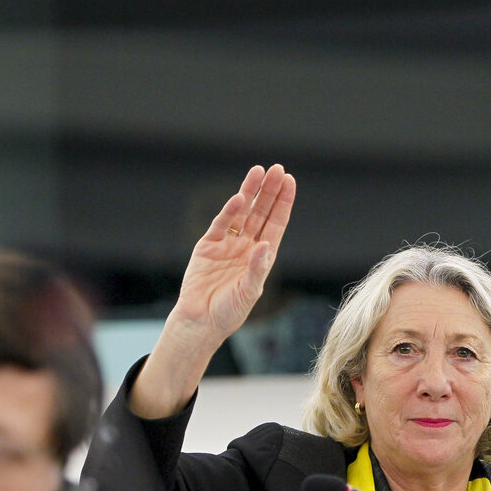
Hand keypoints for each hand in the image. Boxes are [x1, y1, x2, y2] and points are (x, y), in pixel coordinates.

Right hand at [174, 164, 296, 340]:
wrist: (201, 321)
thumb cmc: (229, 311)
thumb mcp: (249, 292)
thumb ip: (257, 269)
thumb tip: (266, 244)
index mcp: (262, 256)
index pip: (276, 223)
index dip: (283, 203)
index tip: (290, 182)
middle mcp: (247, 245)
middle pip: (261, 212)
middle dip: (270, 191)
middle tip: (278, 170)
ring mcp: (227, 243)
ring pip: (242, 213)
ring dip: (251, 192)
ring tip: (259, 172)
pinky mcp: (207, 245)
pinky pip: (221, 224)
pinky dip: (229, 211)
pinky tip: (240, 198)